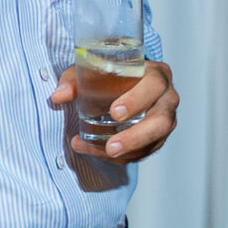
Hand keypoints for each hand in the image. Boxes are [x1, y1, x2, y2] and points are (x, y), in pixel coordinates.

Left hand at [51, 58, 178, 162]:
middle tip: (112, 145)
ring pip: (156, 139)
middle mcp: (167, 97)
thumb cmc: (113, 74)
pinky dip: (124, 156)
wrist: (124, 84)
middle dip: (137, 136)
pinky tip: (101, 153)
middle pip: (162, 119)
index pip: (154, 84)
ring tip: (106, 153)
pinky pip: (146, 150)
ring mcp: (166, 118)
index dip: (137, 99)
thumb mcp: (91, 71)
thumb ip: (74, 80)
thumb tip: (60, 96)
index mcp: (156, 73)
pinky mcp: (159, 136)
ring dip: (130, 150)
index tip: (114, 112)